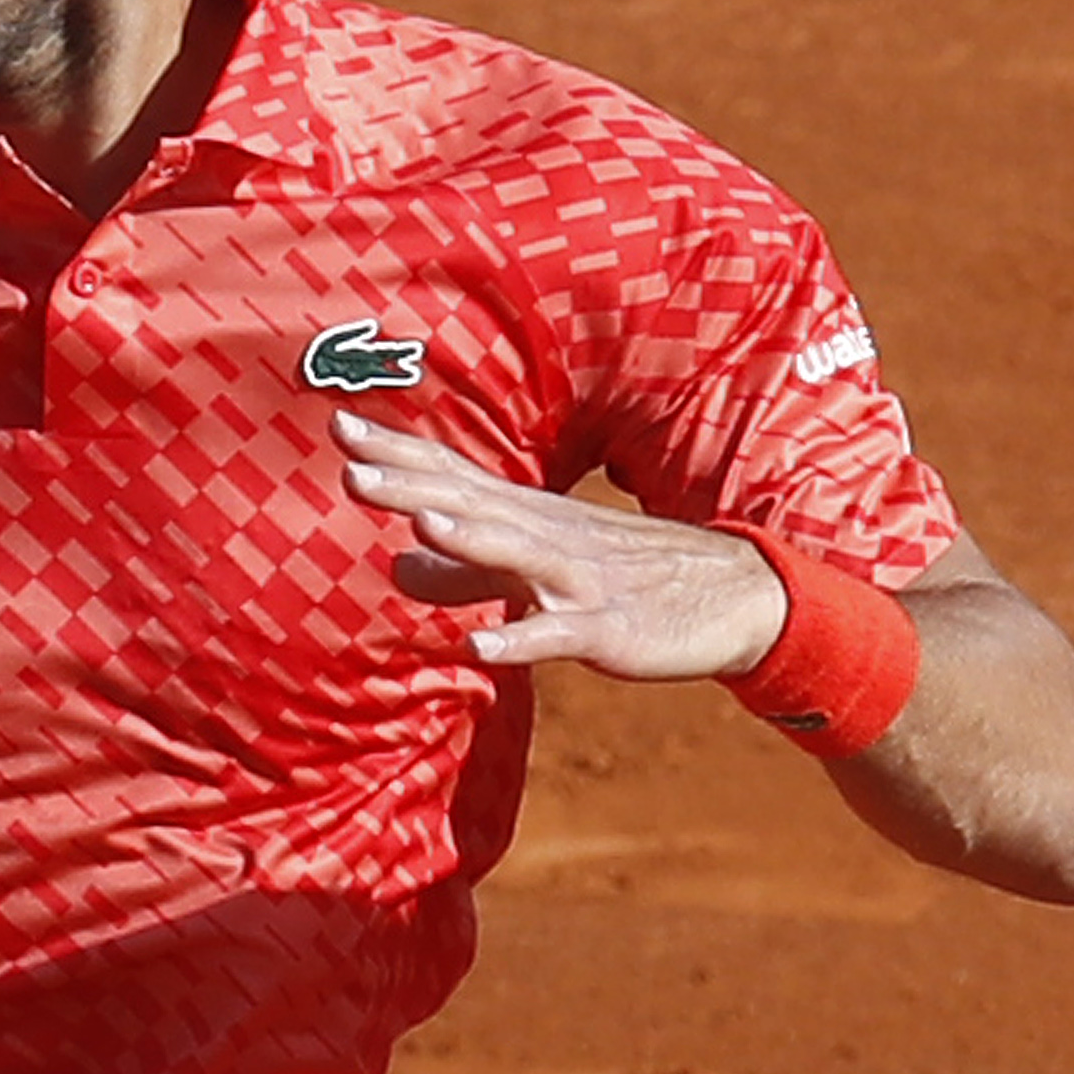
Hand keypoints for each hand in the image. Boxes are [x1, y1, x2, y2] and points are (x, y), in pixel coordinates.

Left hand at [333, 413, 787, 678]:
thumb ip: (463, 572)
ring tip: (417, 517)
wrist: (734, 597)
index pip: (453, 476)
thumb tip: (397, 565)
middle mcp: (546, 537)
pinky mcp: (607, 629)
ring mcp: (577, 581)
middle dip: (412, 482)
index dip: (398, 454)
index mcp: (526, 519)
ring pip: (516, 555)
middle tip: (350, 460)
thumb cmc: (621, 579)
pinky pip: (558, 636)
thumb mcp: (531, 574)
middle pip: (471, 503)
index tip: (338, 425)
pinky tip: (477, 648)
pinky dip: (519, 641)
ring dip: (467, 537)